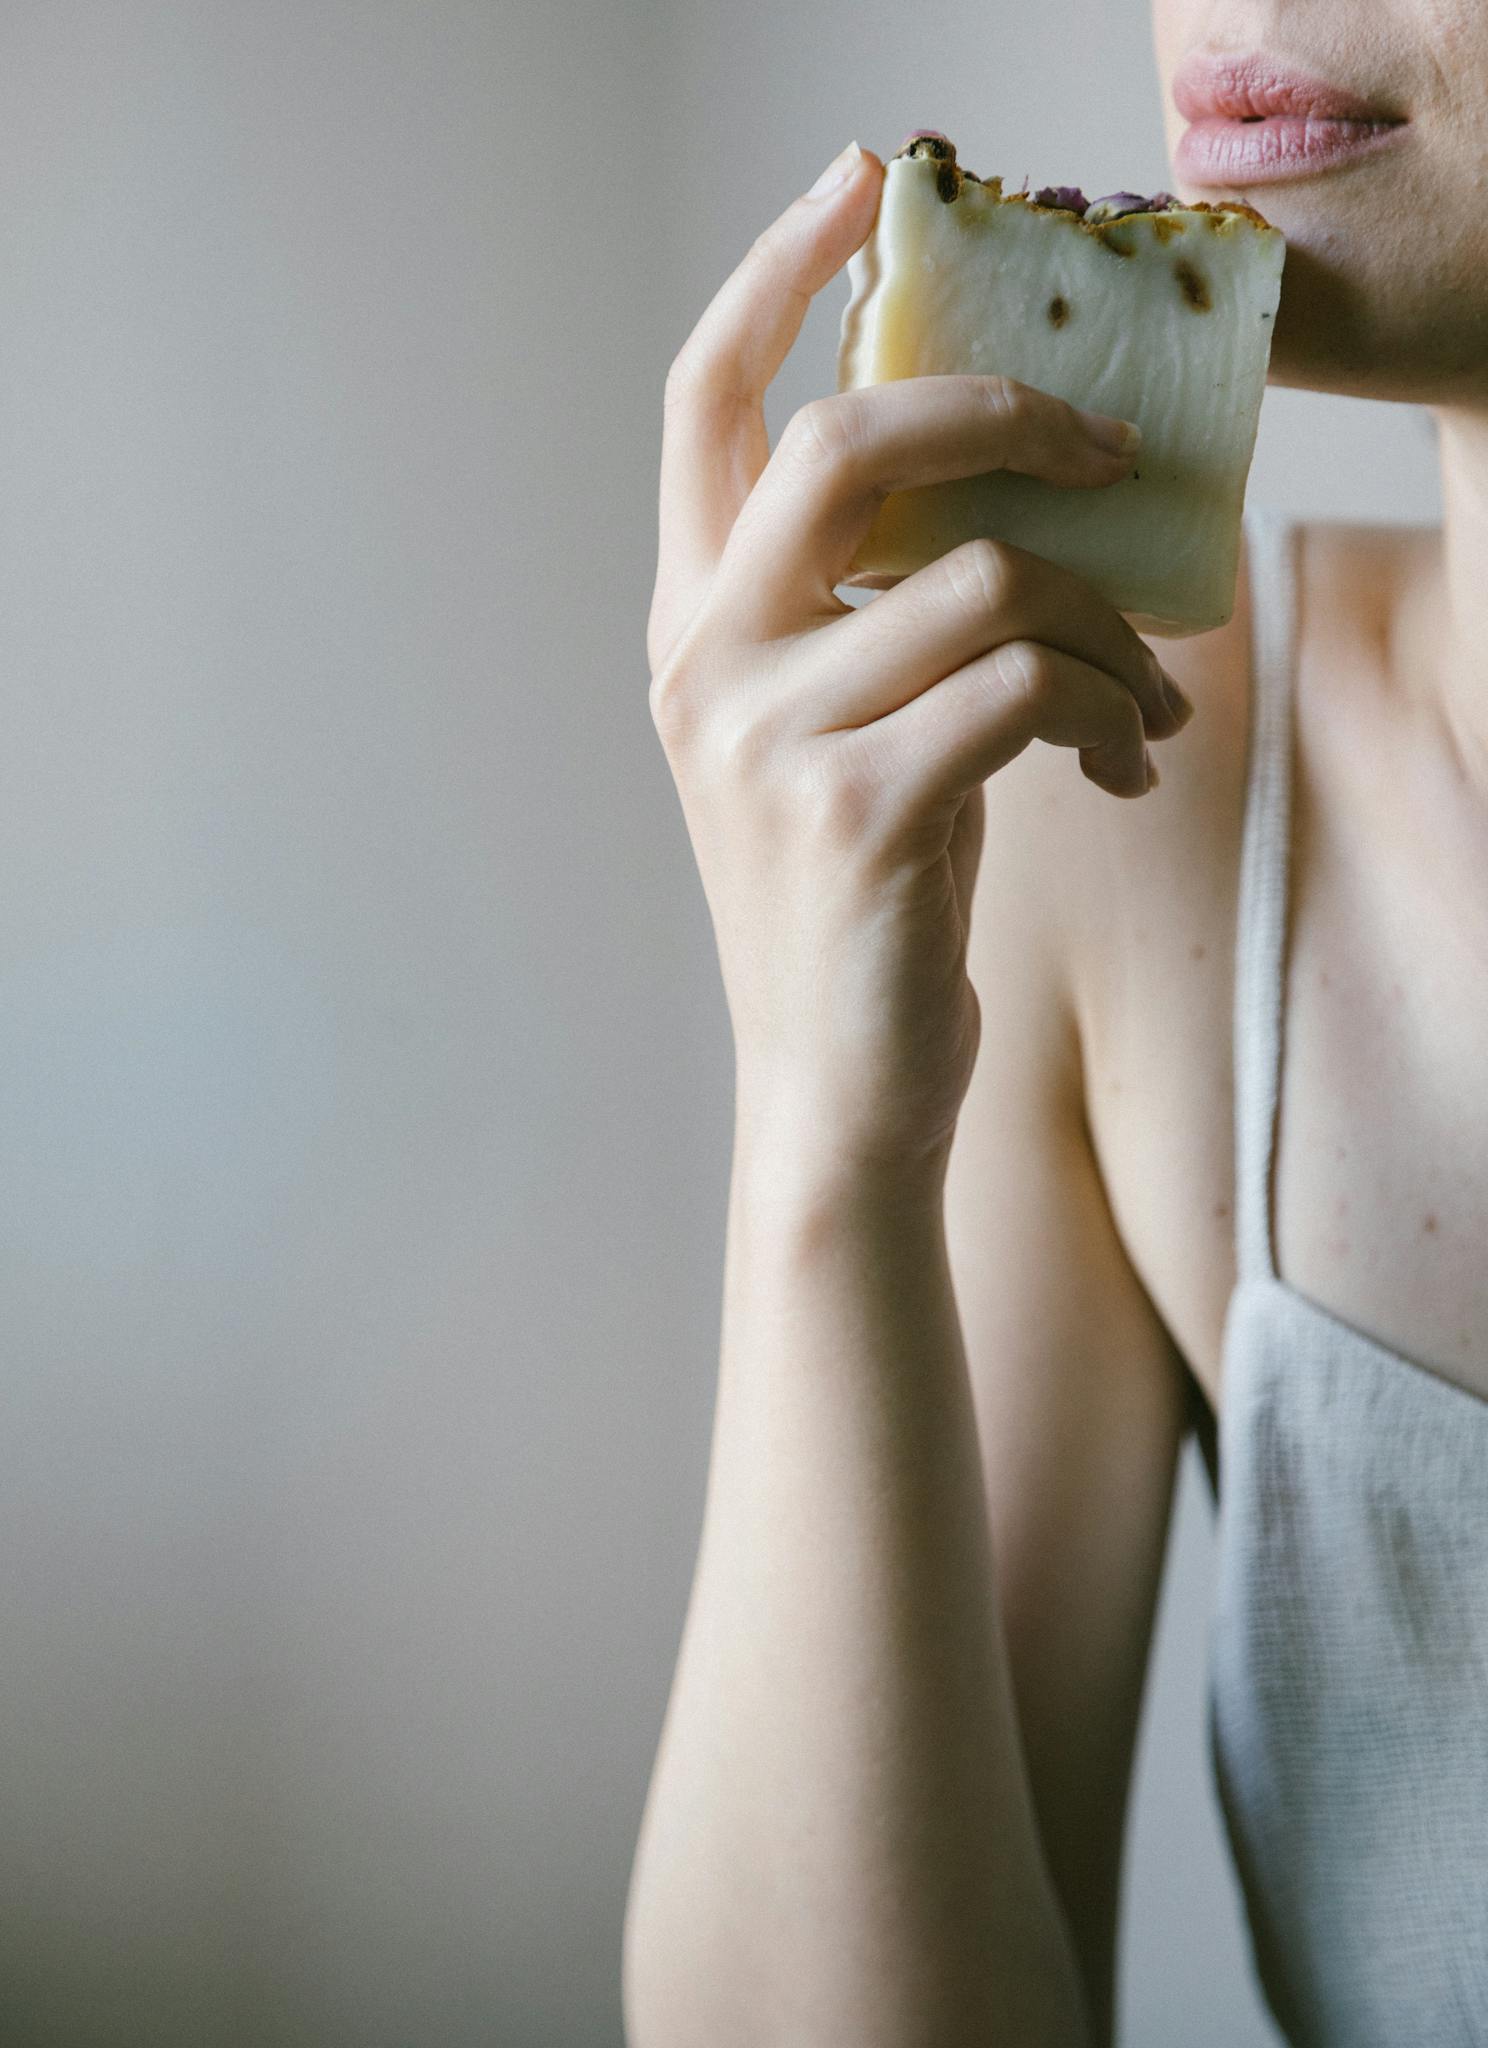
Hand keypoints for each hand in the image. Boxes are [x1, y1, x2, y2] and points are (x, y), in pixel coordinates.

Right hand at [648, 142, 1193, 1169]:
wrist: (833, 1083)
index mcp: (690, 629)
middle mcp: (704, 667)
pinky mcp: (860, 810)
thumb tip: (1004, 491)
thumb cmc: (856, 897)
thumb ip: (866, 607)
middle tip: (1101, 444)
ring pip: (984, 579)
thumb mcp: (837, 730)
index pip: (699, 407)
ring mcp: (768, 739)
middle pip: (841, 443)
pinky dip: (1109, 707)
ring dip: (1107, 627)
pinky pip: (1027, 683)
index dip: (772, 274)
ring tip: (1149, 696)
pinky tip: (1118, 759)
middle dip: (997, 412)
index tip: (857, 183)